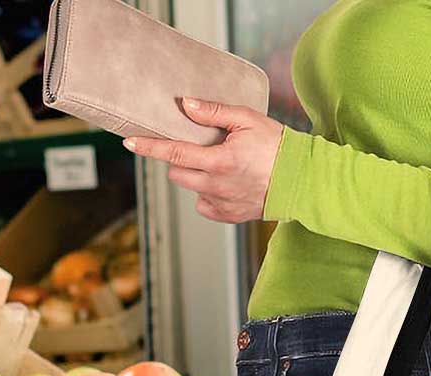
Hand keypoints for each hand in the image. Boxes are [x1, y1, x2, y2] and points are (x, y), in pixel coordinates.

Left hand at [123, 97, 283, 222]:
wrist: (301, 181)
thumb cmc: (277, 146)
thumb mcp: (247, 119)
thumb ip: (213, 112)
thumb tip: (185, 105)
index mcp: (219, 161)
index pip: (174, 153)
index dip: (149, 147)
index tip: (130, 143)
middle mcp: (216, 186)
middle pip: (177, 173)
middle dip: (179, 159)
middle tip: (197, 147)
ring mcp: (221, 204)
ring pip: (191, 188)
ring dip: (195, 175)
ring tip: (218, 164)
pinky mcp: (228, 216)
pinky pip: (204, 204)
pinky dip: (208, 193)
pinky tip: (225, 183)